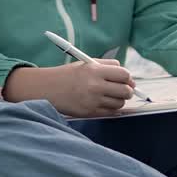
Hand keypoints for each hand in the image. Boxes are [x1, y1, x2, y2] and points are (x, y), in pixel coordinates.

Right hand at [7, 59, 135, 117]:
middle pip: (125, 90)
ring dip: (119, 101)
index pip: (124, 74)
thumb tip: (128, 77)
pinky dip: (111, 109)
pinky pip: (111, 113)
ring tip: (109, 97)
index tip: (127, 81)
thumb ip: (107, 66)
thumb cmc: (69, 75)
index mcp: (95, 70)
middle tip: (123, 90)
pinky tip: (104, 104)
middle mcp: (95, 85)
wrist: (48, 88)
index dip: (128, 78)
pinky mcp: (90, 112)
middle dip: (127, 91)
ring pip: (120, 103)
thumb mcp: (86, 64)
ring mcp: (93, 100)